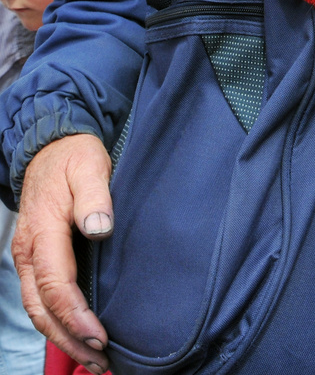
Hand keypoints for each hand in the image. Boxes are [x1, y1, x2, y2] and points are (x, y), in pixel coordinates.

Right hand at [12, 134, 113, 373]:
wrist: (50, 147)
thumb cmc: (74, 157)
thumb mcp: (90, 166)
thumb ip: (96, 196)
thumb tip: (100, 228)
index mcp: (43, 230)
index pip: (56, 284)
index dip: (76, 316)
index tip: (100, 337)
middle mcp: (28, 251)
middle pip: (42, 309)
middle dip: (69, 340)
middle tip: (100, 362)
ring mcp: (28, 257)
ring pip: (38, 309)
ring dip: (62, 338)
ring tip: (92, 360)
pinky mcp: (34, 259)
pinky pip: (40, 299)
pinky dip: (57, 322)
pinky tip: (77, 334)